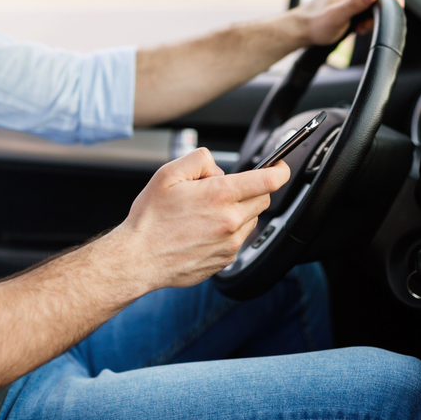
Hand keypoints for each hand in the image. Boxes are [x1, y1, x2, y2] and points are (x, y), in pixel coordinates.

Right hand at [113, 148, 289, 289]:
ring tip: (207, 212)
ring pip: (251, 219)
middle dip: (251, 189)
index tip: (280, 166)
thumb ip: (199, 160)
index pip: (268, 180)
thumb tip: (218, 167)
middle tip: (222, 189)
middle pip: (263, 199)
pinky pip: (239, 238)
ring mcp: (230, 243)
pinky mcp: (226, 259)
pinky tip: (204, 229)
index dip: (279, 169)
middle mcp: (230, 221)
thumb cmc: (150, 218)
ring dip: (239, 211)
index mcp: (219, 196)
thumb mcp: (168, 174)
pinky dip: (229, 230)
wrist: (139, 258)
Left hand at [297, 0, 405, 44]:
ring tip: (359, 24)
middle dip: (382, 12)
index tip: (376, 22)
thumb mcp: (338, 16)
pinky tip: (358, 21)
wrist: (305, 26)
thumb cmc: (317, 23)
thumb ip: (356, 2)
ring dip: (375, 15)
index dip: (393, 7)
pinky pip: (376, 0)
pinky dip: (371, 14)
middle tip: (363, 25)